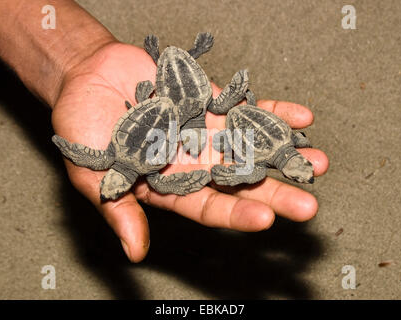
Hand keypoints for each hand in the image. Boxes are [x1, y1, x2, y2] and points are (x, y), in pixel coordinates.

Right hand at [52, 42, 328, 261]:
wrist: (88, 75)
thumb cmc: (81, 125)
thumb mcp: (91, 172)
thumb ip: (119, 208)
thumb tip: (135, 251)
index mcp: (168, 185)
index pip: (208, 206)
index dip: (235, 213)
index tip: (266, 219)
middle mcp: (193, 162)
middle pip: (239, 182)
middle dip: (273, 192)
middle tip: (309, 204)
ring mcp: (205, 131)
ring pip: (251, 147)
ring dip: (283, 154)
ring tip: (318, 162)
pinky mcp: (210, 101)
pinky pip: (246, 109)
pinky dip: (272, 113)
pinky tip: (301, 119)